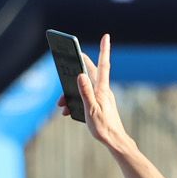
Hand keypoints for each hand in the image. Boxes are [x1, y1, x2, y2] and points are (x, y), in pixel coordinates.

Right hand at [73, 34, 136, 155]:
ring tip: (61, 105)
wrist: (115, 141)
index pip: (103, 65)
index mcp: (102, 89)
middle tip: (69, 61)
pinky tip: (68, 111)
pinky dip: (76, 101)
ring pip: (85, 87)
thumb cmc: (104, 127)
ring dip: (72, 92)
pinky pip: (86, 97)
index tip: (106, 36)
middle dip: (76, 69)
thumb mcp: (91, 110)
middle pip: (90, 73)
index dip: (104, 49)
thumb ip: (85, 92)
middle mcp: (104, 90)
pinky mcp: (101, 104)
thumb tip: (80, 75)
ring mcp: (102, 97)